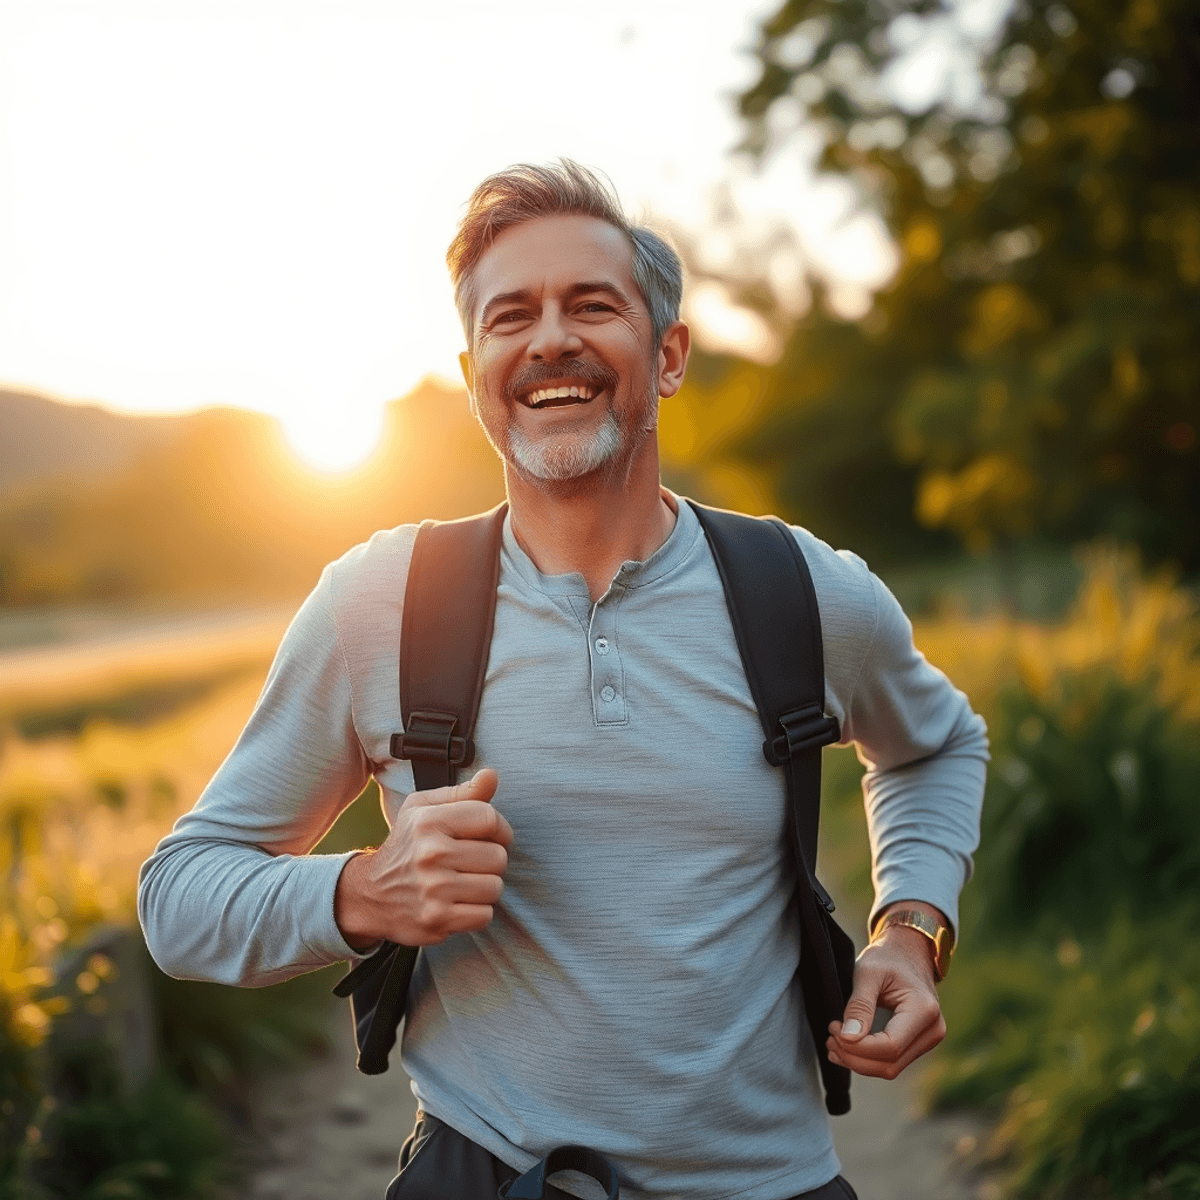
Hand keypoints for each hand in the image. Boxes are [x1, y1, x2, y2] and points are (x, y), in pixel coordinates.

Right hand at [334, 768, 512, 949]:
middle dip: (491, 860)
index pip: (490, 818)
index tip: (490, 836)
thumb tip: (491, 775)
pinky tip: (458, 902)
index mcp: (428, 821)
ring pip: (495, 887)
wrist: (370, 895)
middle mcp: (430, 854)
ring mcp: (433, 890)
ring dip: (485, 887)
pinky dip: (477, 911)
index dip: (500, 828)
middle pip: (498, 856)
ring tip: (464, 882)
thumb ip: (463, 792)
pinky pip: (485, 915)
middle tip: (470, 862)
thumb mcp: (424, 809)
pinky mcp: (436, 920)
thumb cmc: (408, 845)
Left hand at [826, 903, 946, 1079]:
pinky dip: (867, 1060)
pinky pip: (892, 1061)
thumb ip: (859, 1006)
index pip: (889, 1046)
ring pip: (890, 1067)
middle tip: (830, 1038)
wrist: (907, 952)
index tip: (833, 1028)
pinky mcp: (917, 1043)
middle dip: (855, 1057)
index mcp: (924, 1010)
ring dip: (858, 1062)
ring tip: (833, 1043)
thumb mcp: (868, 973)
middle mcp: (933, 1030)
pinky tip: (846, 1048)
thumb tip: (848, 1038)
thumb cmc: (888, 957)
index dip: (857, 1046)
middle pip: (890, 1063)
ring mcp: (928, 1039)